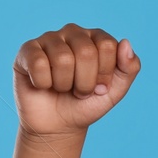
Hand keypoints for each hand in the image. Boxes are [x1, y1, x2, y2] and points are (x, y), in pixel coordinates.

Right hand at [12, 23, 140, 137]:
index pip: (108, 46)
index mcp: (97, 38)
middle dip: (85, 82)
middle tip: (79, 91)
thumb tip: (125, 43)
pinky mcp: (27, 50)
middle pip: (86, 52)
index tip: (100, 87)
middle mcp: (73, 32)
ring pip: (62, 59)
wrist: (59, 124)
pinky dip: (44, 83)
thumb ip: (130, 68)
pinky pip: (38, 64)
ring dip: (65, 85)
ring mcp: (49, 39)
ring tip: (62, 88)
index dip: (104, 74)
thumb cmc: (87, 103)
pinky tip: (43, 85)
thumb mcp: (116, 91)